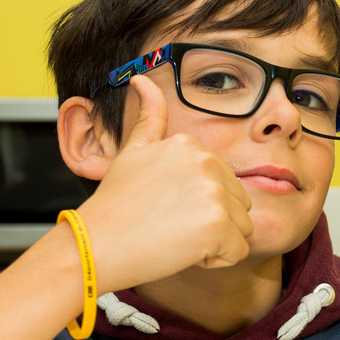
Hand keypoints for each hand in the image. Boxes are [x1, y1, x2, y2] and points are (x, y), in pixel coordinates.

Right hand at [77, 76, 254, 291]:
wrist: (96, 245)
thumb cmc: (115, 206)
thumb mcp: (132, 153)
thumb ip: (149, 118)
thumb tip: (142, 80)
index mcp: (191, 145)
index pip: (226, 183)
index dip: (198, 204)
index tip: (164, 206)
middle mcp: (206, 162)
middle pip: (240, 204)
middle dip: (213, 222)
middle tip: (171, 224)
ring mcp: (214, 192)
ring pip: (243, 228)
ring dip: (216, 242)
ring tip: (176, 236)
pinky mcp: (218, 224)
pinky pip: (239, 251)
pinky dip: (216, 260)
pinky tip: (182, 250)